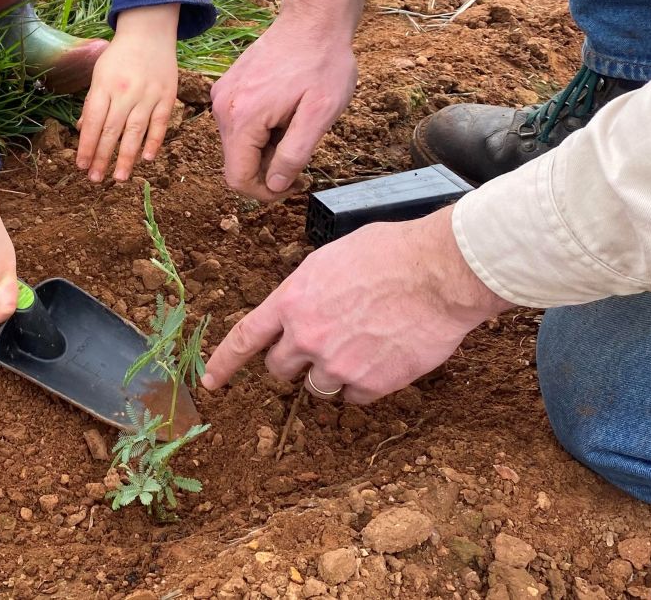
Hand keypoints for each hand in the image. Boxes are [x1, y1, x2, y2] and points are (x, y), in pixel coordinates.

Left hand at [76, 4, 179, 182]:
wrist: (149, 32)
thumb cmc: (119, 56)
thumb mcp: (99, 74)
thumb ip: (92, 102)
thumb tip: (81, 130)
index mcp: (104, 86)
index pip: (93, 122)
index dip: (86, 146)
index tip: (81, 165)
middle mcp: (125, 92)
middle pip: (111, 130)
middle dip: (102, 157)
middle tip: (95, 179)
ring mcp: (148, 94)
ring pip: (135, 131)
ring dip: (126, 157)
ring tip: (119, 178)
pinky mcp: (166, 96)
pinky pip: (160, 123)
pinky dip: (153, 142)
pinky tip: (146, 159)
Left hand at [201, 207, 515, 402]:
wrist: (439, 272)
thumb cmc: (391, 253)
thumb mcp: (331, 258)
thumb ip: (308, 291)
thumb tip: (303, 308)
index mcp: (291, 300)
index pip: (245, 337)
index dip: (224, 362)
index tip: (211, 381)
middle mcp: (306, 336)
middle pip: (279, 368)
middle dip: (294, 359)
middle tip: (322, 343)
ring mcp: (337, 363)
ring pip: (317, 386)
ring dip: (331, 372)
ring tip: (362, 344)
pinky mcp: (370, 384)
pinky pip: (353, 397)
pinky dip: (364, 384)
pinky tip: (382, 357)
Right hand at [212, 0, 381, 199]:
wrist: (312, 20)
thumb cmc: (322, 64)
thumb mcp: (319, 114)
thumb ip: (294, 154)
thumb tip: (275, 185)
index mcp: (242, 118)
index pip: (238, 178)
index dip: (264, 192)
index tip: (293, 183)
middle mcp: (223, 108)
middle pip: (236, 163)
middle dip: (267, 168)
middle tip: (302, 151)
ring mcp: (222, 95)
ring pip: (237, 144)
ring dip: (264, 148)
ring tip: (295, 125)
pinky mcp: (227, 87)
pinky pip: (237, 124)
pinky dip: (259, 130)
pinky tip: (284, 112)